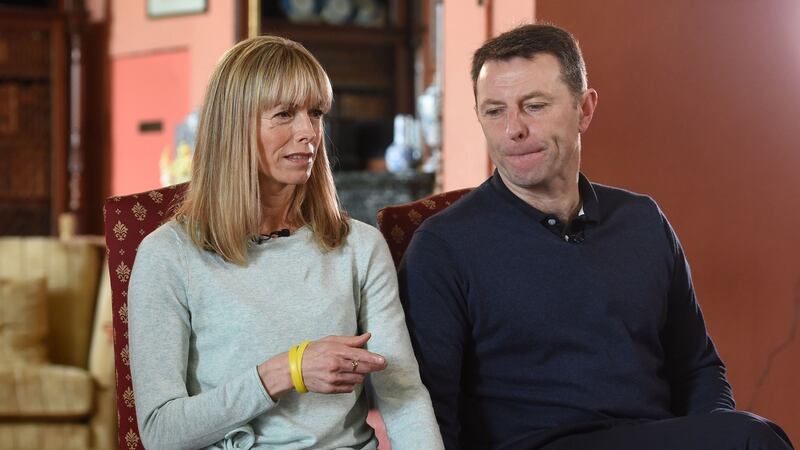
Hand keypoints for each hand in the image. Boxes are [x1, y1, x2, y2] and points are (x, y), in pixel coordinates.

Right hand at [258, 333, 386, 397]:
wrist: (294, 368)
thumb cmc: (314, 351)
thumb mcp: (331, 341)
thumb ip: (351, 340)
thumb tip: (368, 336)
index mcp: (336, 351)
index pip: (360, 356)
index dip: (374, 359)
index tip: (384, 362)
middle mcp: (335, 365)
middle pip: (362, 369)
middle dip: (373, 367)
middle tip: (381, 365)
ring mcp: (333, 379)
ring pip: (357, 379)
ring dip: (360, 374)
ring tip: (355, 368)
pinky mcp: (330, 389)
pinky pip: (349, 388)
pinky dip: (351, 383)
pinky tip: (346, 377)